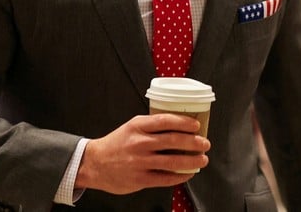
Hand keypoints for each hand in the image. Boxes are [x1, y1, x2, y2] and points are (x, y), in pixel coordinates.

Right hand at [75, 113, 210, 194]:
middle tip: (205, 143)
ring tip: (202, 159)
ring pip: (172, 162)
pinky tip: (188, 174)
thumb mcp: (132, 127)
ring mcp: (140, 162)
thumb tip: (181, 126)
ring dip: (192, 161)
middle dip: (194, 142)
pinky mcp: (140, 179)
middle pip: (173, 141)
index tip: (196, 125)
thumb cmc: (117, 143)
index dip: (185, 122)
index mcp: (138, 126)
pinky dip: (180, 176)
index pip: (166, 121)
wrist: (94, 164)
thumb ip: (152, 126)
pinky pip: (165, 178)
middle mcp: (139, 143)